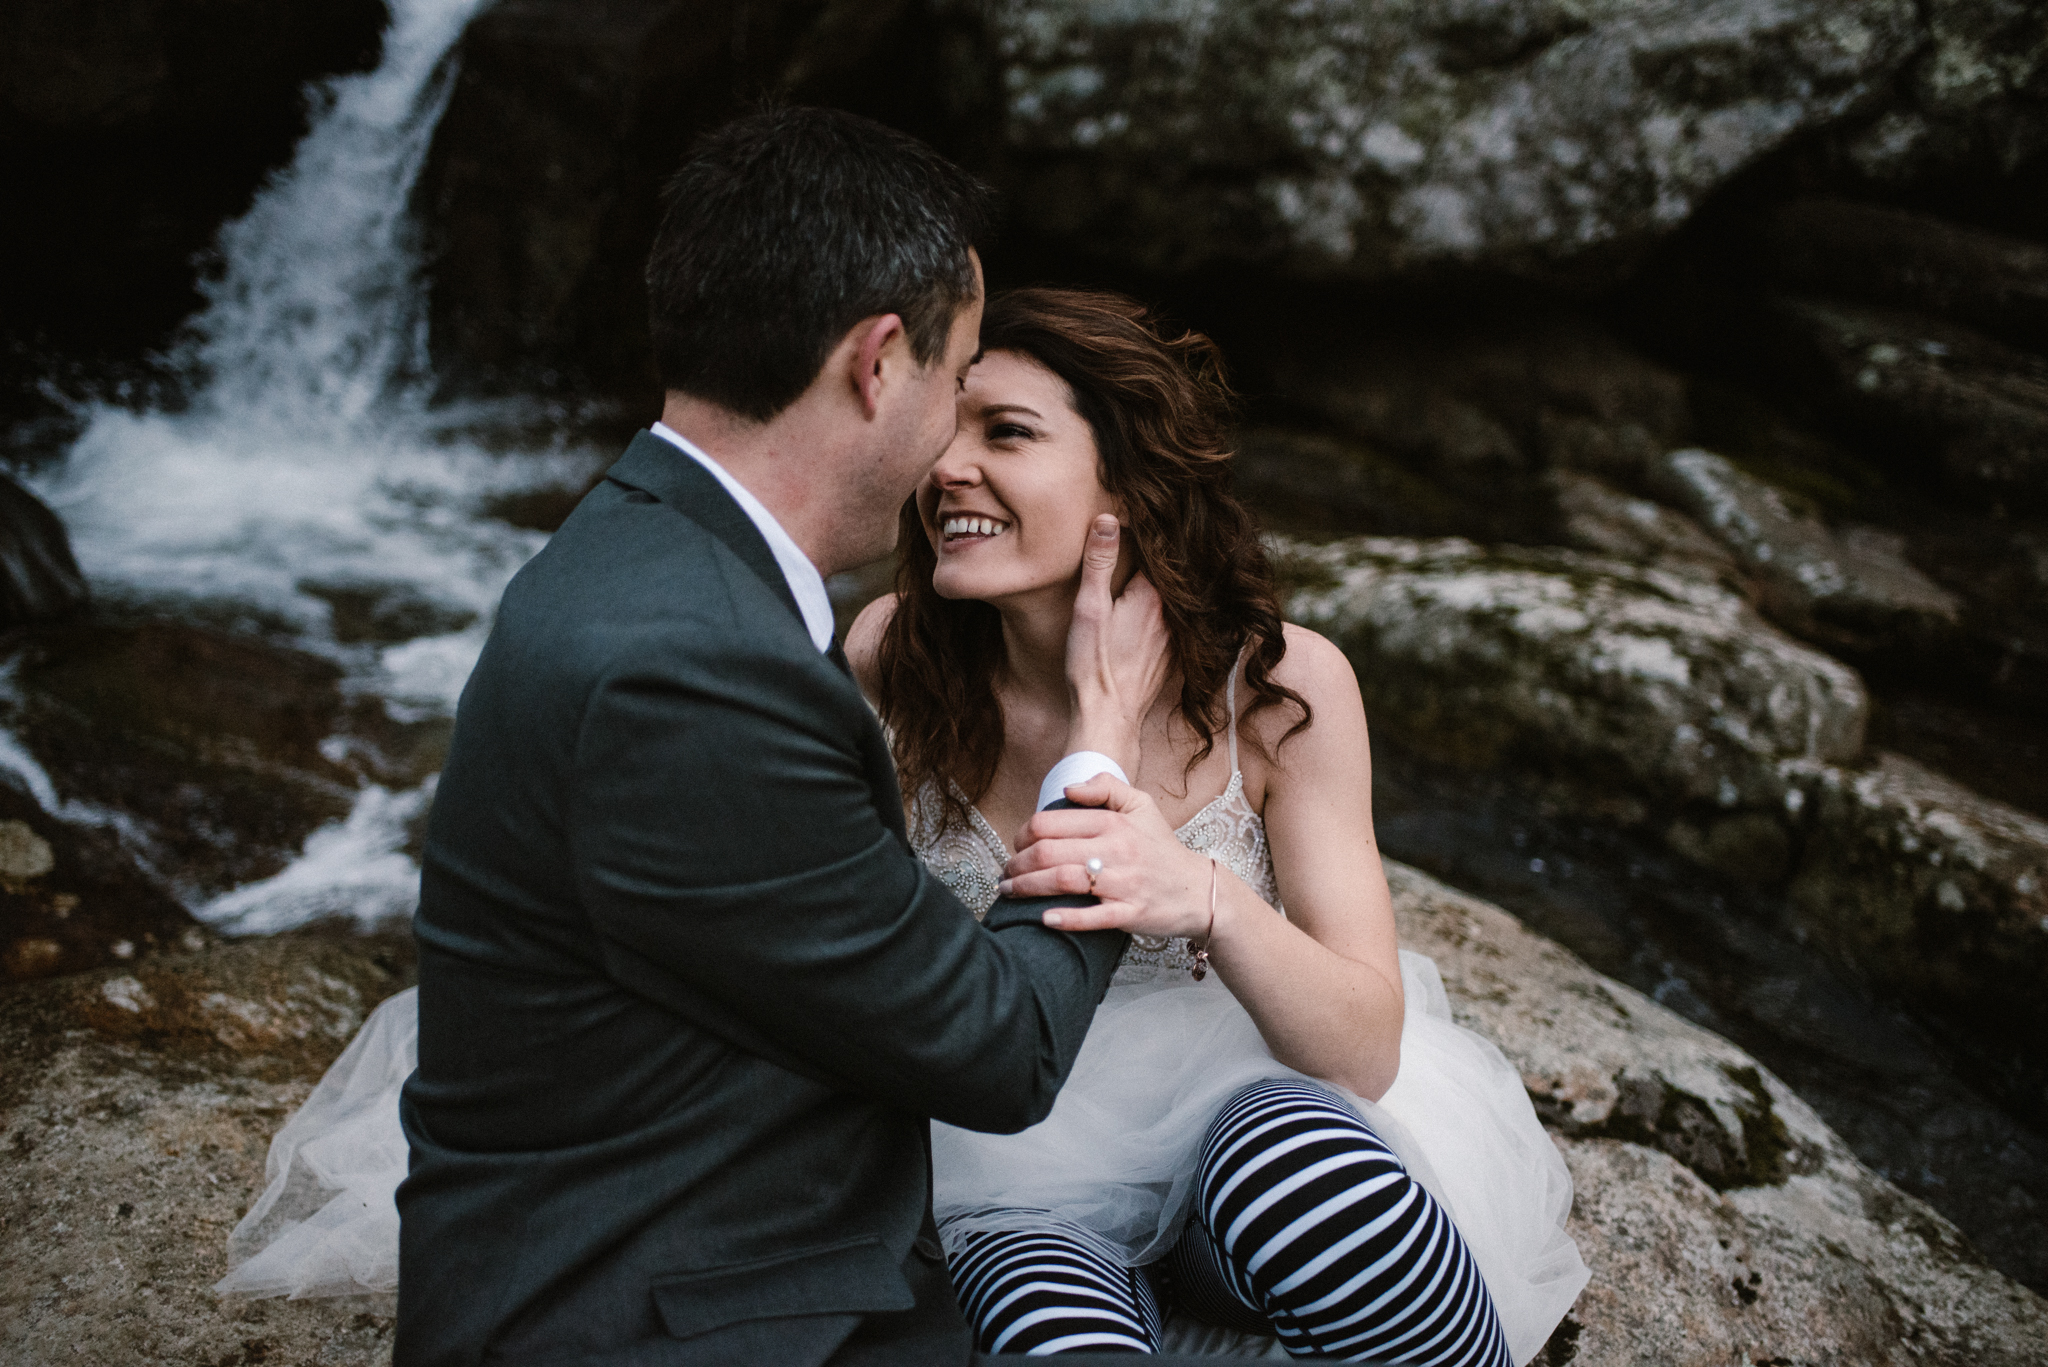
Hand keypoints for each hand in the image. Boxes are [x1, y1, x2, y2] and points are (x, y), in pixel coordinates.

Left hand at [999, 773, 1213, 939]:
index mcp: (1113, 822)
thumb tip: (1067, 789)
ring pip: (1062, 882)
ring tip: (1009, 892)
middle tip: (1005, 874)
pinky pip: (1092, 918)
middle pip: (1048, 853)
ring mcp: (1124, 883)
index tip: (1015, 846)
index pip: (1050, 823)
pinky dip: (1065, 919)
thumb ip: (1106, 787)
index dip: (1022, 834)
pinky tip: (1044, 918)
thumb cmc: (1161, 848)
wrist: (1199, 890)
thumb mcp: (1141, 805)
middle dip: (1016, 864)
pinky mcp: (1131, 914)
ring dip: (1027, 888)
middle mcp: (1117, 850)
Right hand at [1062, 515, 1171, 776]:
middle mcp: (1171, 614)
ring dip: (1159, 586)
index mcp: (1152, 595)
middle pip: (1164, 575)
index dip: (1141, 534)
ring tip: (1144, 567)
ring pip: (1169, 601)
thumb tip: (1108, 518)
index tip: (1131, 517)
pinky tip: (1149, 612)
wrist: (1108, 717)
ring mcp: (1173, 637)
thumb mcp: (1089, 607)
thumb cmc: (1093, 664)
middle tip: (1142, 533)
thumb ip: (1099, 562)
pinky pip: (1171, 624)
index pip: (1152, 551)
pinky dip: (1163, 613)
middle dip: (1151, 558)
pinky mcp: (1170, 657)